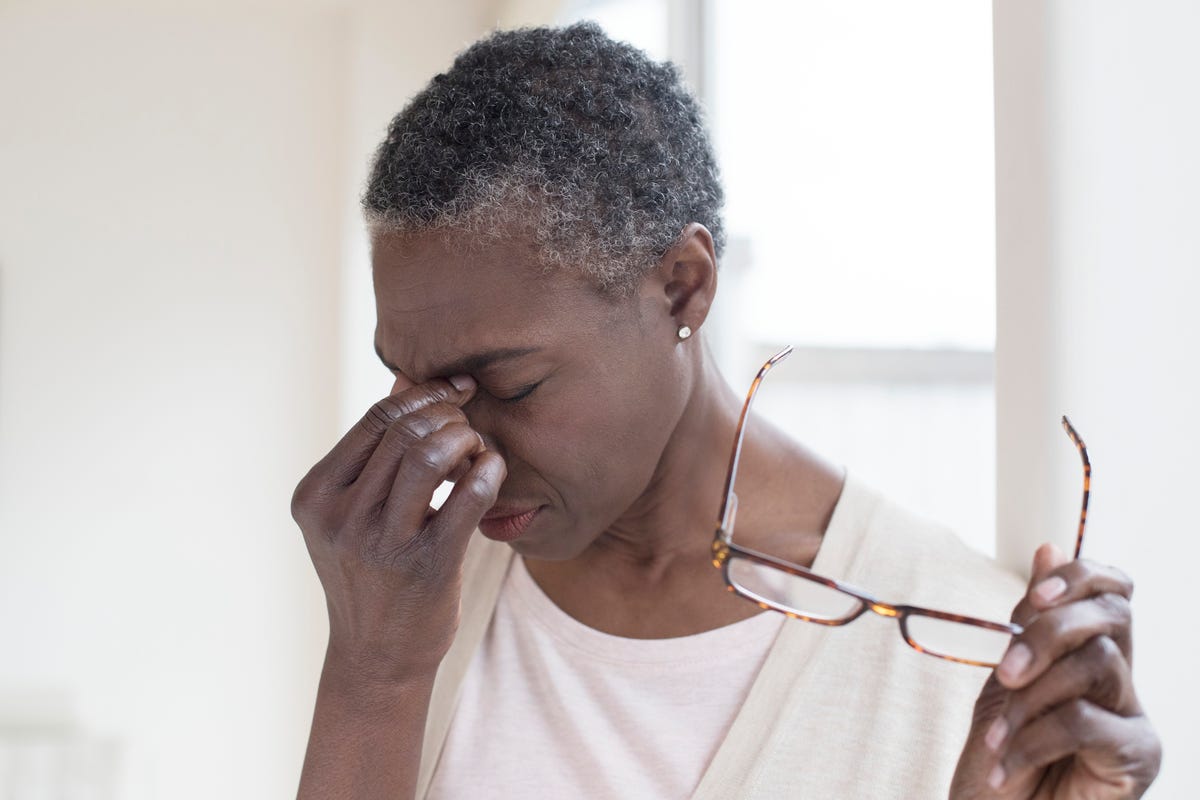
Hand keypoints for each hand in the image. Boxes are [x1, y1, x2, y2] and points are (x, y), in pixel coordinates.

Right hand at [290, 375, 505, 683]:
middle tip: (470, 426)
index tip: (457, 388)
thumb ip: (375, 453)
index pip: (376, 418)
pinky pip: (467, 498)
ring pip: (429, 453)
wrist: (377, 658)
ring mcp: (380, 542)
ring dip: (466, 438)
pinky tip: (494, 469)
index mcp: (316, 495)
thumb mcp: (352, 514)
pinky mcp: (425, 565)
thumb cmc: (373, 574)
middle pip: (405, 429)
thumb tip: (409, 381)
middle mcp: (340, 516)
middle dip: (450, 415)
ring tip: (478, 449)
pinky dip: (488, 470)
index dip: (424, 393)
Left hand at [950, 543, 1160, 798]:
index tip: (1037, 596)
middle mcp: (1121, 680)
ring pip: (1098, 662)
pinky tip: (1006, 761)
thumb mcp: (1005, 681)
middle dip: (1050, 631)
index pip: (1112, 589)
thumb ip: (1028, 621)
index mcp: (1088, 652)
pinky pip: (1086, 720)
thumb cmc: (1001, 756)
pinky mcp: (1138, 757)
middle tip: (1006, 672)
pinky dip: (1034, 737)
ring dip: (1032, 697)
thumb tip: (1048, 547)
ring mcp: (1135, 718)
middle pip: (1112, 615)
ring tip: (997, 736)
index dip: (1080, 578)